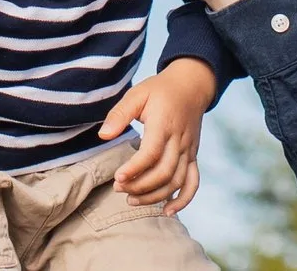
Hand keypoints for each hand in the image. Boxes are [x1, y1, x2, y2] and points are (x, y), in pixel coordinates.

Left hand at [101, 59, 216, 212]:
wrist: (191, 85)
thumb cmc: (160, 90)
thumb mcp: (137, 94)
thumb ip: (119, 114)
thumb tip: (103, 135)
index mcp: (164, 124)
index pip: (151, 153)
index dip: (134, 169)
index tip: (117, 177)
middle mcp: (180, 140)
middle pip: (164, 172)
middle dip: (140, 186)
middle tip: (118, 188)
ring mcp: (189, 150)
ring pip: (176, 181)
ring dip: (155, 196)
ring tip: (132, 200)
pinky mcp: (193, 156)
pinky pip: (193, 182)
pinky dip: (184, 200)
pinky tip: (168, 211)